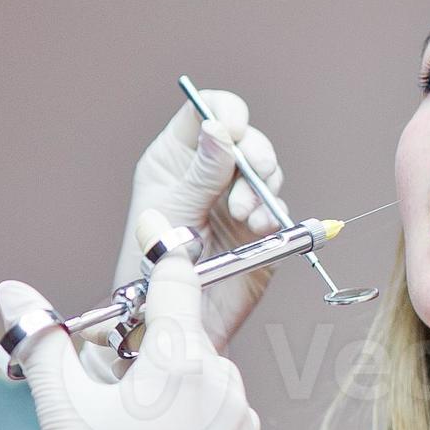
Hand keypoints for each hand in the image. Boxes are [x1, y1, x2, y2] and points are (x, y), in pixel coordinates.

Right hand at [0, 244, 261, 429]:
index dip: (164, 252)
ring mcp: (239, 421)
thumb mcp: (61, 409)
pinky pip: (218, 421)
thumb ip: (42, 342)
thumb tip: (12, 291)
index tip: (159, 229)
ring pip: (203, 384)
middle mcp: (221, 381)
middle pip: (184, 343)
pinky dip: (192, 428)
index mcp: (180, 359)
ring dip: (173, 394)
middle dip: (152, 355)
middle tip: (116, 394)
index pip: (177, 283)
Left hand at [109, 87, 286, 356]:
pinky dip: (273, 213)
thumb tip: (219, 128)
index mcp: (177, 158)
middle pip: (245, 139)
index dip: (225, 111)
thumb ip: (201, 172)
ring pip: (266, 172)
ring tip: (244, 215)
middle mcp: (209, 173)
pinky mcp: (259, 228)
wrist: (172, 318)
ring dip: (262, 188)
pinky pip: (277, 208)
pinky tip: (257, 228)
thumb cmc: (152, 265)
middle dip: (254, 154)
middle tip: (253, 173)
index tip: (235, 127)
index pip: (204, 112)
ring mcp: (236, 199)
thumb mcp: (172, 210)